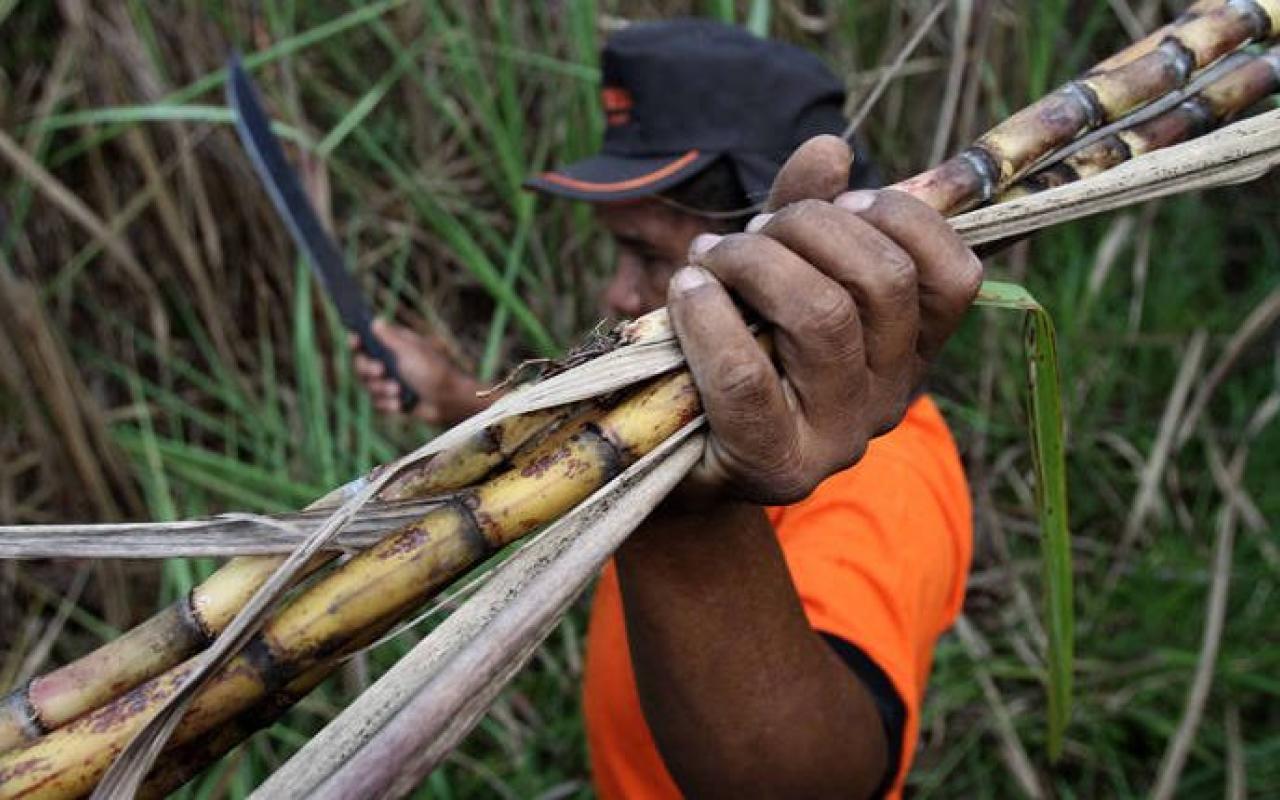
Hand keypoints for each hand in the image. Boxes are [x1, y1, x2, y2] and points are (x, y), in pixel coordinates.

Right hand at [350, 320, 488, 425]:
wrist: (448, 400)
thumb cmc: (433, 371)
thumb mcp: (410, 351)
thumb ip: (389, 338)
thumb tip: (374, 321)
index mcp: (393, 346)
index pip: (366, 340)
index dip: (356, 340)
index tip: (354, 341)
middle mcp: (388, 363)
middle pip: (360, 365)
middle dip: (369, 370)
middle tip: (381, 371)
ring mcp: (389, 382)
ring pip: (367, 386)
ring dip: (382, 389)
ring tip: (398, 391)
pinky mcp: (392, 400)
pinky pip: (377, 403)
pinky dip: (388, 404)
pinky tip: (400, 404)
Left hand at [667, 135, 981, 506]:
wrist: (677, 450)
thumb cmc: (736, 347)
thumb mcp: (774, 272)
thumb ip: (805, 213)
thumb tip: (830, 148)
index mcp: (909, 349)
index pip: (954, 277)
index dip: (902, 217)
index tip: (841, 201)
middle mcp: (890, 397)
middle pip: (882, 282)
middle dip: (807, 226)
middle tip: (753, 231)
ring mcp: (839, 438)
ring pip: (823, 317)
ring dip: (754, 262)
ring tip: (709, 258)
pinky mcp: (775, 465)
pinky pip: (747, 374)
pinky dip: (707, 314)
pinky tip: (686, 291)